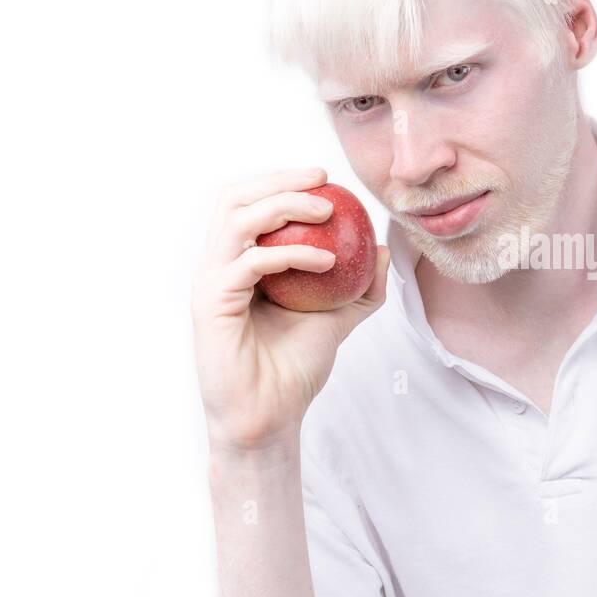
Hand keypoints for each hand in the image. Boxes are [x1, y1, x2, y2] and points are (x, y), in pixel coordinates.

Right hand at [191, 167, 389, 454]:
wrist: (271, 416)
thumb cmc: (295, 370)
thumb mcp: (338, 318)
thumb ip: (360, 287)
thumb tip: (385, 250)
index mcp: (239, 263)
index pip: (250, 203)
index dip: (282, 182)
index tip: (327, 179)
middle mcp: (219, 266)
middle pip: (234, 199)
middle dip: (279, 180)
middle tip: (324, 181)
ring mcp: (211, 282)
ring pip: (237, 219)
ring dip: (284, 206)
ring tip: (326, 211)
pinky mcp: (212, 303)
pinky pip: (250, 262)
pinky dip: (291, 254)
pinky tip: (327, 260)